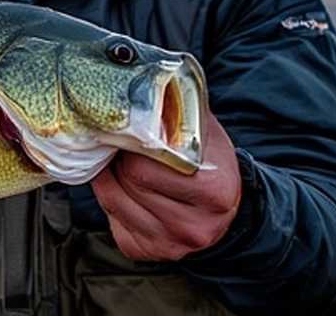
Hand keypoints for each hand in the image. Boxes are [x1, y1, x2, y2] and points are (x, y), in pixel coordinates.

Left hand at [92, 110, 240, 261]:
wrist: (225, 204)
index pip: (144, 168)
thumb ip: (175, 108)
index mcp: (213, 192)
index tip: (129, 132)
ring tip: (122, 162)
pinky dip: (110, 199)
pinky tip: (124, 187)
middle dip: (119, 159)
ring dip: (110, 177)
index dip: (132, 145)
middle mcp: (194, 226)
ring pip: (112, 200)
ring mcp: (170, 245)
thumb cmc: (209, 160)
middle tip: (123, 145)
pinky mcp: (146, 252)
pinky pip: (111, 220)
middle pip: (127, 182)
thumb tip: (135, 83)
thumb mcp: (204, 130)